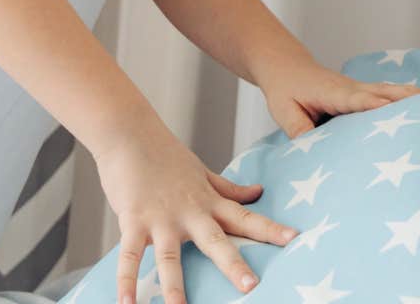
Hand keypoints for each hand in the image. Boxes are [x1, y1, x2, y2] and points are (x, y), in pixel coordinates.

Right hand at [92, 116, 298, 303]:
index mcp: (208, 201)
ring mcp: (160, 218)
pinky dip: (126, 281)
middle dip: (233, 264)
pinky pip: (129, 256)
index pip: (244, 216)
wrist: (128, 132)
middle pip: (215, 241)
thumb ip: (228, 188)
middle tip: (250, 286)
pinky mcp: (133, 221)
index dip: (269, 228)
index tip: (293, 238)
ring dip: (174, 287)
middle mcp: (188, 212)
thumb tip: (258, 191)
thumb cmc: (164, 153)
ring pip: (170, 257)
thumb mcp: (202, 172)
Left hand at [258, 56, 419, 138]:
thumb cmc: (285, 90)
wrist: (287, 67)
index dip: (380, 106)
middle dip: (410, 103)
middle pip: (387, 94)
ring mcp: (362, 90)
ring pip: (394, 92)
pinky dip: (410, 99)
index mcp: (335, 94)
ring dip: (416, 100)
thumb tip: (318, 152)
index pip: (361, 101)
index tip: (399, 113)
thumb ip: (301, 132)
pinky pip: (390, 95)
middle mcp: (354, 89)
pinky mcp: (365, 94)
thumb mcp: (285, 113)